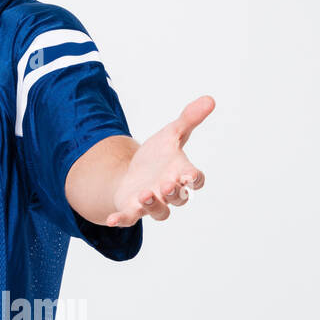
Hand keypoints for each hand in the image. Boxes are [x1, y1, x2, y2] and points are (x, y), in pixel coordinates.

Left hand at [105, 95, 213, 226]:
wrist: (133, 172)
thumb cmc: (158, 156)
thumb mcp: (170, 134)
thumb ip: (188, 119)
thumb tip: (210, 99)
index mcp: (181, 174)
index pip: (196, 179)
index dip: (195, 179)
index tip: (191, 175)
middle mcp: (170, 192)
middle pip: (179, 198)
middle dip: (174, 193)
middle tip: (167, 185)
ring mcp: (152, 203)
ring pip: (159, 211)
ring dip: (153, 205)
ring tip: (144, 194)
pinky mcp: (132, 209)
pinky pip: (128, 218)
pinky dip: (121, 220)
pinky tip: (110, 220)